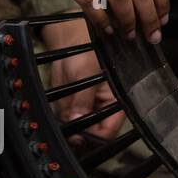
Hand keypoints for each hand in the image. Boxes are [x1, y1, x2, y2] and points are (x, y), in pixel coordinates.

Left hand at [42, 18, 125, 145]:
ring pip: (76, 127)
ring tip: (65, 106)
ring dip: (67, 122)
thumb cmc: (88, 50)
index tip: (78, 137)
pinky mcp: (74, 106)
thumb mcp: (85, 74)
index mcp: (116, 101)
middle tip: (67, 124)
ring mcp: (88, 108)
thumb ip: (82, 100)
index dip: (93, 138)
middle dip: (77, 131)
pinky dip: (60, 115)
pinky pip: (65, 118)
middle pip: (91, 133)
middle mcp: (103, 108)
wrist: (71, 40)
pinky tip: (61, 103)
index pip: (108, 131)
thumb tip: (77, 122)